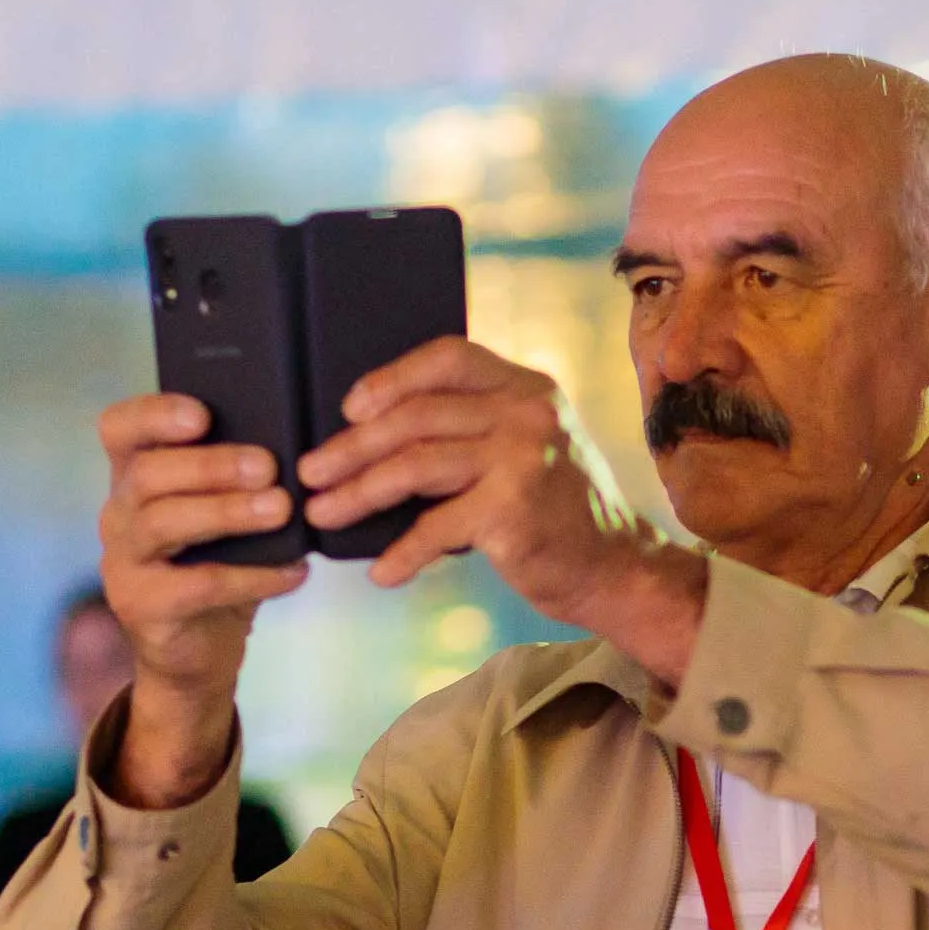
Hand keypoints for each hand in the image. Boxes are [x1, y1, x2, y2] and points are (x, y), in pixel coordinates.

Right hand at [94, 394, 307, 806]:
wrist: (198, 655)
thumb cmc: (217, 567)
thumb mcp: (223, 517)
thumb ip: (238, 481)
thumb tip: (296, 448)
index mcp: (134, 477)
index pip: (119, 429)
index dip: (153, 415)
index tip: (202, 414)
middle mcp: (118, 514)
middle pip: (147, 474)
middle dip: (211, 466)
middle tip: (268, 466)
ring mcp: (123, 562)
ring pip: (163, 522)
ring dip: (228, 511)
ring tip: (281, 509)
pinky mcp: (142, 606)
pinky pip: (197, 584)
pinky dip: (253, 575)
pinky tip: (294, 571)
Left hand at [298, 339, 706, 680]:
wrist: (618, 569)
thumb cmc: (561, 514)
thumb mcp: (529, 447)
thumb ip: (477, 427)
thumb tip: (378, 434)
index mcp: (527, 387)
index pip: (448, 356)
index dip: (391, 378)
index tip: (350, 408)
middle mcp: (527, 411)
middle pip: (416, 416)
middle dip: (352, 447)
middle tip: (310, 474)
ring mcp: (522, 457)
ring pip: (415, 465)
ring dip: (359, 493)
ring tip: (324, 514)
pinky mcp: (513, 508)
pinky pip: (436, 526)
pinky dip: (402, 552)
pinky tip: (381, 572)